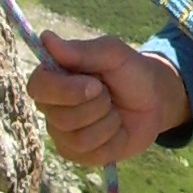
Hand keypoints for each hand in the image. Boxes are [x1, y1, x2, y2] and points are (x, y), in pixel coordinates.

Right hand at [26, 33, 191, 166]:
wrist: (155, 100)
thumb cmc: (130, 72)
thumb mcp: (113, 54)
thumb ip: (81, 50)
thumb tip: (46, 38)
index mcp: (53, 77)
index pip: (38, 86)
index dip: (64, 89)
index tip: (94, 84)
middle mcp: (51, 107)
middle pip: (60, 117)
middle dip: (96, 105)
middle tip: (109, 94)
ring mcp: (63, 134)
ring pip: (77, 138)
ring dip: (107, 122)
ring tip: (114, 111)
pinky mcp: (79, 154)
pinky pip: (91, 154)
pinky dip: (113, 139)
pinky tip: (117, 129)